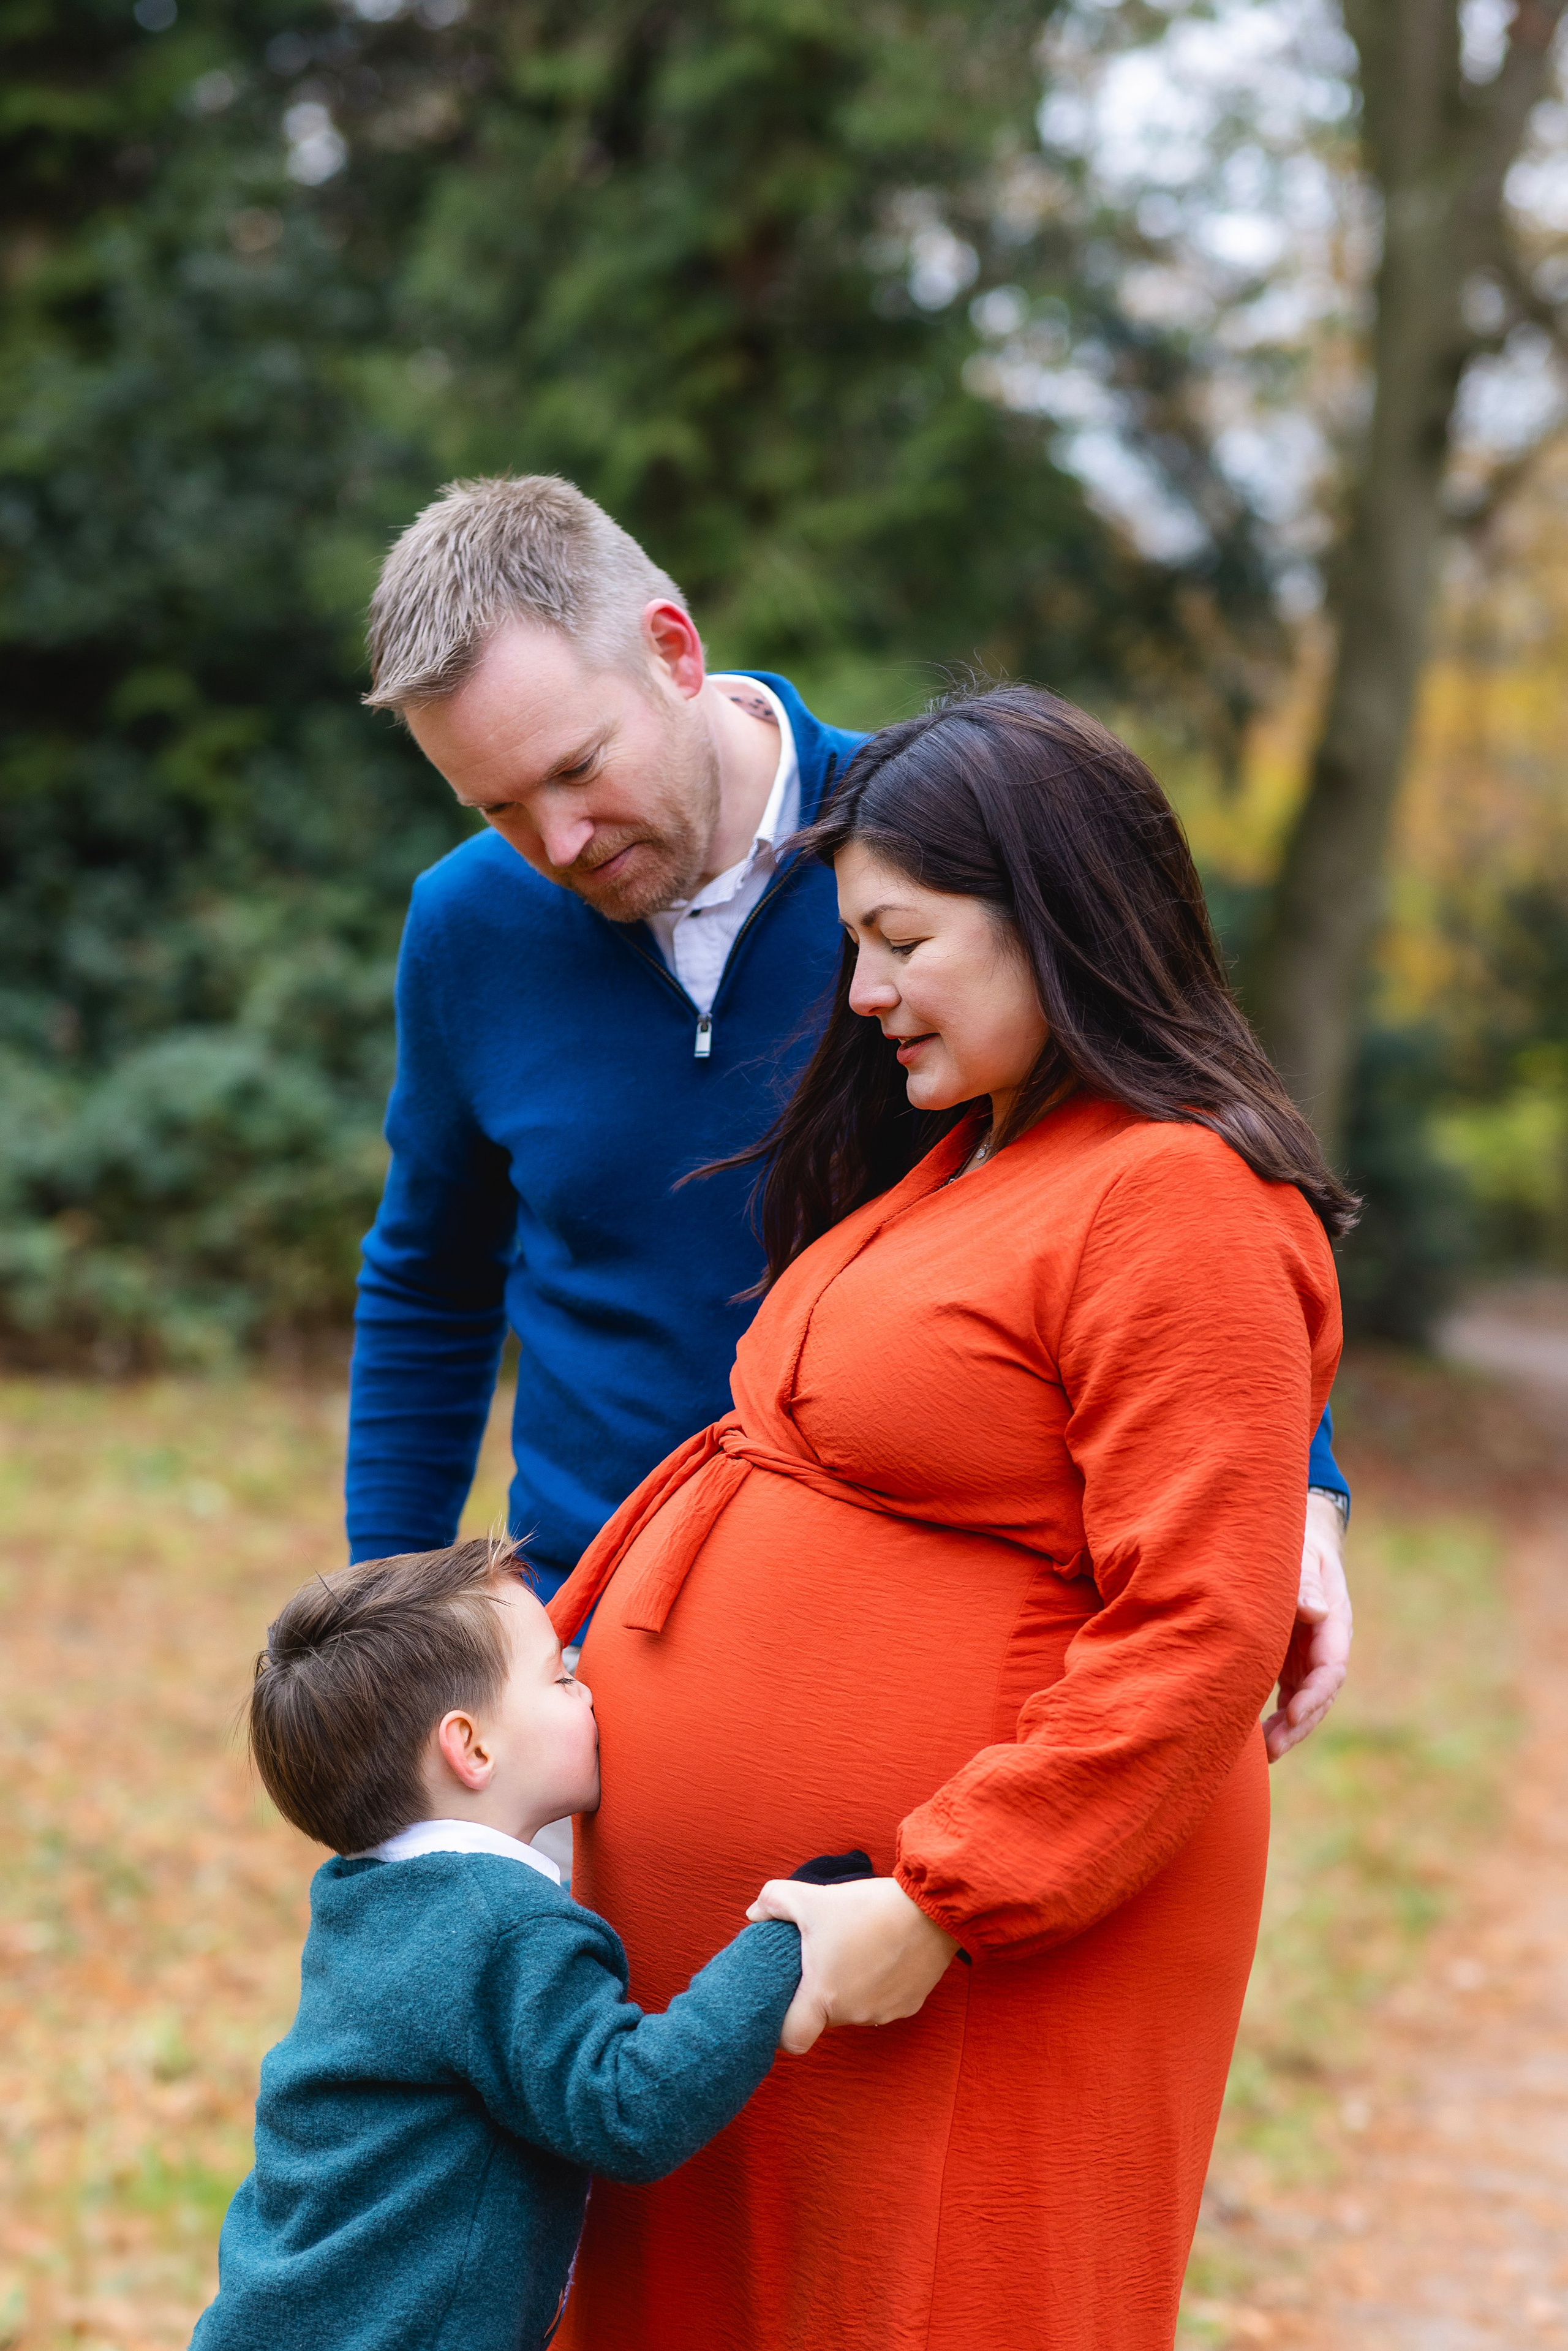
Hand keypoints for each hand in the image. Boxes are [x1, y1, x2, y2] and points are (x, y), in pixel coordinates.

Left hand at [746, 1876, 959, 2054]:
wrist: (931, 1908)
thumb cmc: (867, 1907)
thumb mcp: (811, 1897)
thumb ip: (773, 1901)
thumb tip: (753, 1913)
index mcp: (824, 1997)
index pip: (792, 2039)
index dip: (782, 2027)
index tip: (785, 2003)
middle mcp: (853, 2015)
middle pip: (823, 2016)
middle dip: (819, 1991)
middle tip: (823, 1954)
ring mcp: (882, 2014)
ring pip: (853, 2009)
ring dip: (850, 1986)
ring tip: (857, 1947)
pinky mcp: (908, 2006)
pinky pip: (882, 2002)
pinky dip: (877, 1984)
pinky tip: (883, 1952)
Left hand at [1264, 1490, 1352, 1761]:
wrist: (1297, 1539)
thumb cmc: (1296, 1544)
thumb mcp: (1303, 1555)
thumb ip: (1305, 1582)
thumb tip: (1314, 1611)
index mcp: (1333, 1623)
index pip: (1330, 1667)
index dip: (1314, 1694)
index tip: (1295, 1715)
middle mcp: (1325, 1645)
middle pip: (1319, 1694)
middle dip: (1300, 1724)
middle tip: (1272, 1749)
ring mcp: (1308, 1656)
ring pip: (1304, 1701)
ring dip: (1288, 1729)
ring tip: (1264, 1755)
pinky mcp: (1289, 1661)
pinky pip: (1288, 1696)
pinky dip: (1277, 1718)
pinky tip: (1257, 1740)